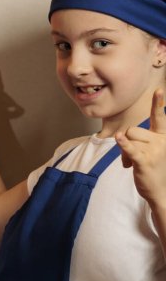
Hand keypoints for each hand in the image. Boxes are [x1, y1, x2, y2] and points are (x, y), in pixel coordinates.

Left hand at [116, 89, 165, 208]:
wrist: (160, 191)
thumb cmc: (152, 167)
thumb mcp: (149, 149)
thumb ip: (138, 138)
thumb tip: (123, 137)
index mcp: (164, 136)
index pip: (160, 117)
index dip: (159, 103)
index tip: (159, 90)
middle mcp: (161, 141)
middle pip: (133, 129)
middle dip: (127, 141)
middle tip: (132, 156)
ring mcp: (154, 151)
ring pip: (128, 138)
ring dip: (125, 151)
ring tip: (132, 163)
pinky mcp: (144, 161)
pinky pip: (131, 148)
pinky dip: (124, 144)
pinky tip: (119, 139)